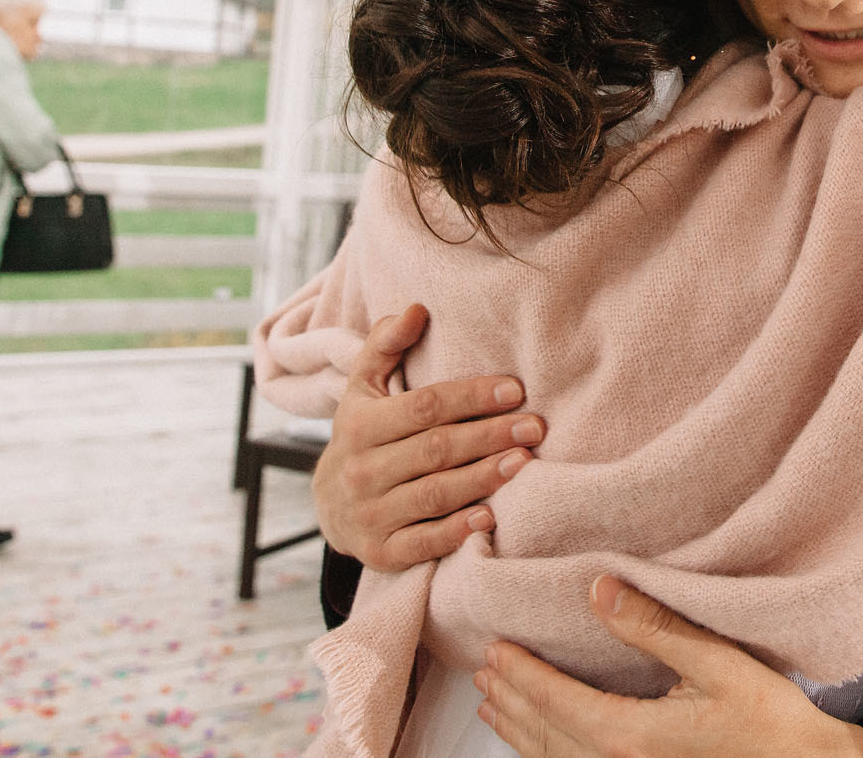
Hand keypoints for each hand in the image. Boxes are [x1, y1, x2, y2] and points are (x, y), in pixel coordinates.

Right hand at [312, 304, 545, 572]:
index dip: (470, 397)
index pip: (423, 407)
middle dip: (488, 436)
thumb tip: (416, 308)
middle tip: (534, 426)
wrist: (329, 505)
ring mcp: (370, 515)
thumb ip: (385, 345)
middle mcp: (361, 471)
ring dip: (482, 478)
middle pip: (435, 450)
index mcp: (359, 425)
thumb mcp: (363, 388)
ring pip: (434, 494)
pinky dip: (456, 532)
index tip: (515, 389)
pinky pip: (422, 543)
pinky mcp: (380, 553)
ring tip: (523, 461)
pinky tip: (489, 516)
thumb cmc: (364, 434)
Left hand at [475, 576, 862, 757]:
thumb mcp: (716, 664)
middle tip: (485, 668)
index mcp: (629, 737)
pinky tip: (542, 744)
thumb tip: (599, 589)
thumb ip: (655, 628)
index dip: (522, 674)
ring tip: (495, 704)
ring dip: (519, 730)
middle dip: (511, 699)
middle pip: (544, 734)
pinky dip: (545, 754)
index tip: (496, 647)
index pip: (555, 702)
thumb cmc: (770, 722)